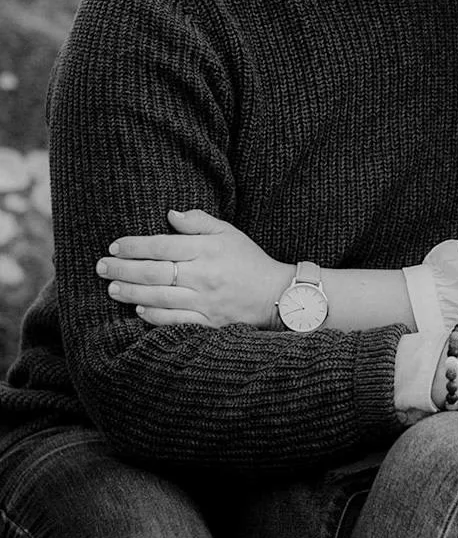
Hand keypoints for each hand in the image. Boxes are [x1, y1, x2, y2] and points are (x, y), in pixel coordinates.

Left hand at [96, 209, 291, 327]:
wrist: (276, 294)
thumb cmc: (249, 260)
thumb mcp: (229, 233)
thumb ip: (199, 222)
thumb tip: (170, 214)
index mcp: (208, 250)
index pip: (162, 245)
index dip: (134, 246)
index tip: (115, 246)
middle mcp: (203, 275)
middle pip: (154, 272)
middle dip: (122, 269)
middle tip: (101, 267)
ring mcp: (205, 301)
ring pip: (158, 297)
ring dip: (130, 293)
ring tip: (111, 288)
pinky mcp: (208, 323)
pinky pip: (174, 321)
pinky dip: (153, 316)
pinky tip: (138, 309)